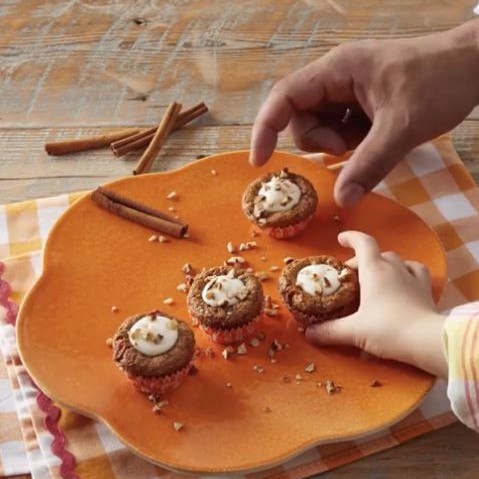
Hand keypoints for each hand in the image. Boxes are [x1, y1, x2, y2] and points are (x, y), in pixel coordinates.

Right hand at [250, 20, 478, 207]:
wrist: (475, 66)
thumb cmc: (440, 82)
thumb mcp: (403, 127)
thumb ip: (370, 164)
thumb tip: (342, 201)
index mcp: (337, 70)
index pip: (285, 97)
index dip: (266, 128)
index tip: (260, 161)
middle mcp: (336, 78)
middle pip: (301, 117)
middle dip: (320, 141)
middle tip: (347, 149)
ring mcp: (348, 91)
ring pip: (320, 126)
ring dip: (338, 143)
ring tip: (371, 140)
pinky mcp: (360, 104)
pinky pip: (340, 129)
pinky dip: (352, 143)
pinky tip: (376, 137)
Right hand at [306, 231, 446, 377]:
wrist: (427, 340)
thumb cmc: (387, 329)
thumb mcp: (353, 331)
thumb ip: (329, 331)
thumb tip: (308, 333)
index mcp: (374, 270)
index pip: (363, 242)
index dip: (351, 237)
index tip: (340, 239)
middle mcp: (393, 267)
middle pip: (376, 253)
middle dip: (361, 261)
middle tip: (351, 277)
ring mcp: (412, 277)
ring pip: (396, 260)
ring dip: (384, 264)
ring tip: (375, 277)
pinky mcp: (425, 290)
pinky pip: (416, 271)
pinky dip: (407, 271)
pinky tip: (403, 280)